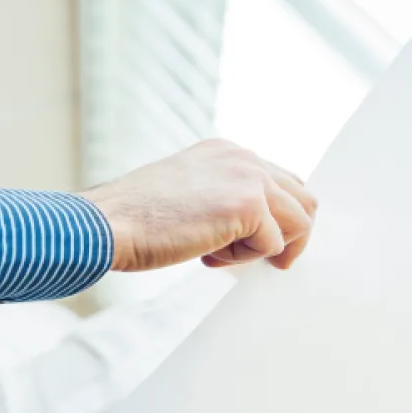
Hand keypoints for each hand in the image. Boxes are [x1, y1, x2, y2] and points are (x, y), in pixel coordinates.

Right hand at [81, 139, 317, 271]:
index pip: (282, 184)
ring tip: (221, 254)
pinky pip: (273, 245)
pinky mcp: (248, 205)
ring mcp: (248, 177)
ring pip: (299, 223)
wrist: (108, 223)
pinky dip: (244, 260)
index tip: (248, 243)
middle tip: (258, 260)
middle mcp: (243, 157)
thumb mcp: (187, 195)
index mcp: (227, 152)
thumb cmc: (136, 219)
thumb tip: (256, 228)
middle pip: (304, 200)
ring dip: (266, 248)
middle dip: (286, 237)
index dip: (274, 221)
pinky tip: (206, 254)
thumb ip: (222, 199)